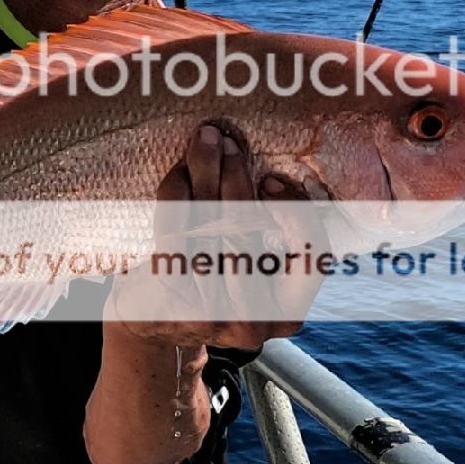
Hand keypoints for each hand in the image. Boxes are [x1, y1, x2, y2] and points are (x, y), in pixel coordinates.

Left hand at [109, 125, 327, 349]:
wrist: (151, 322)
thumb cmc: (209, 281)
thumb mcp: (250, 268)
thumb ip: (270, 234)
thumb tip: (271, 172)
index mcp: (286, 311)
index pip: (314, 259)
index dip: (298, 215)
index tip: (272, 180)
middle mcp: (254, 318)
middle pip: (250, 231)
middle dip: (236, 176)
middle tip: (226, 140)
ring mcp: (213, 313)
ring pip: (212, 224)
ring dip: (206, 173)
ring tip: (204, 141)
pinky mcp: (173, 297)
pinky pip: (176, 229)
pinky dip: (177, 193)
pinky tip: (179, 172)